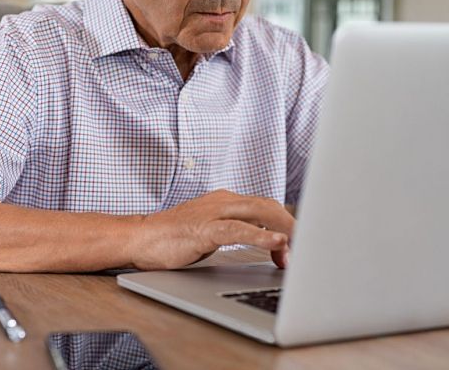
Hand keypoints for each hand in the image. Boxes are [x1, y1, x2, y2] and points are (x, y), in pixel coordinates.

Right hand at [129, 190, 293, 270]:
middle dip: (292, 224)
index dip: (287, 222)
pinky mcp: (203, 229)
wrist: (140, 238)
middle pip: (268, 205)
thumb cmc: (174, 238)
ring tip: (302, 245)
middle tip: (308, 247)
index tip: (300, 243)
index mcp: (225, 200)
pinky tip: (277, 243)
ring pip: (258, 212)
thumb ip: (237, 232)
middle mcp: (222, 201)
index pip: (266, 205)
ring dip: (284, 229)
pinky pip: (237, 230)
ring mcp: (212, 213)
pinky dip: (260, 236)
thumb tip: (269, 245)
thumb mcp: (212, 231)